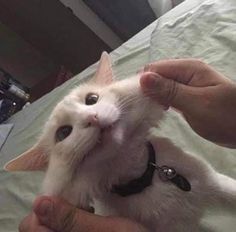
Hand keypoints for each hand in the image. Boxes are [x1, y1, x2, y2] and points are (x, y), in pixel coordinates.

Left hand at [19, 196, 146, 231]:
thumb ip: (72, 220)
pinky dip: (71, 217)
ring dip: (64, 212)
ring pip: (51, 224)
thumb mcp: (105, 230)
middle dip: (54, 210)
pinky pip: (64, 225)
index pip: (30, 225)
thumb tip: (39, 202)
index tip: (67, 199)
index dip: (44, 210)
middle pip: (37, 225)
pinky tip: (87, 214)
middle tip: (79, 205)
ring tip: (86, 209)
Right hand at [140, 59, 235, 146]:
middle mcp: (185, 72)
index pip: (154, 69)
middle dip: (147, 90)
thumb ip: (169, 90)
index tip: (138, 101)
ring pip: (160, 85)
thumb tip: (142, 78)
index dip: (143, 83)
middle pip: (156, 76)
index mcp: (188, 68)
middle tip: (146, 108)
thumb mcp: (195, 104)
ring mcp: (186, 84)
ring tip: (152, 111)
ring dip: (153, 96)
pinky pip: (168, 93)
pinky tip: (161, 110)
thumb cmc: (224, 116)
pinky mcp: (186, 95)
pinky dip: (161, 101)